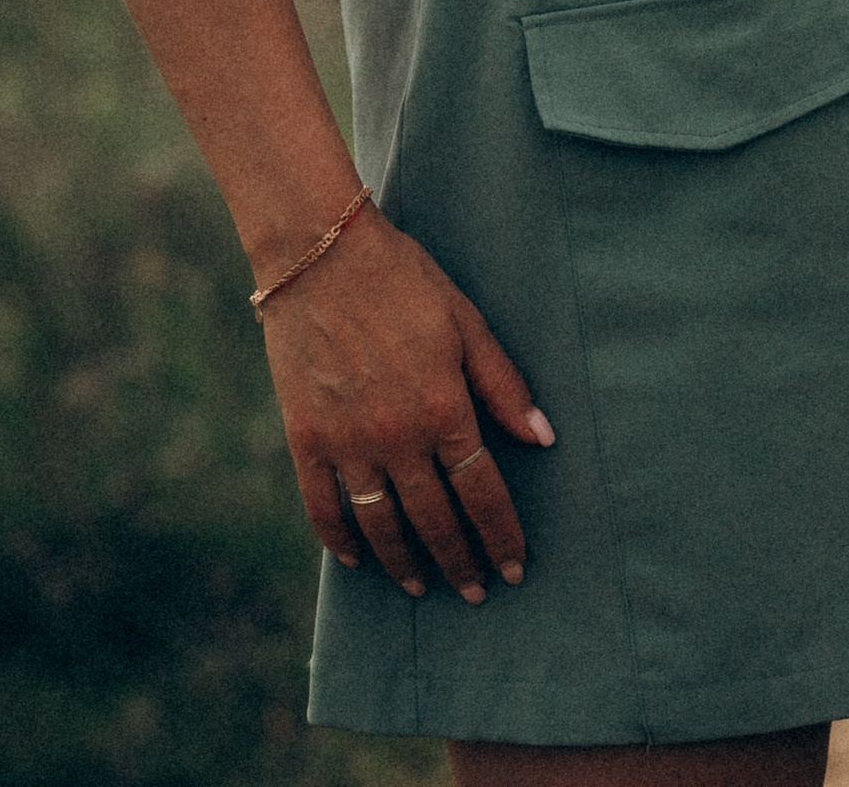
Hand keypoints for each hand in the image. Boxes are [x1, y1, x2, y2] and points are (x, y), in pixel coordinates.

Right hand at [262, 205, 552, 601]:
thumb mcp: (467, 322)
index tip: (514, 568)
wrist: (321, 256)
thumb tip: (544, 437)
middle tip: (475, 592)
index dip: (500, 534)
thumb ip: (503, 385)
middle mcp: (397, 437)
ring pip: (381, 525)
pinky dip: (341, 540)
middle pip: (435, 519)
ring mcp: (347, 444)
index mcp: (444, 407)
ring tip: (420, 586)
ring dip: (404, 562)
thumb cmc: (405, 281)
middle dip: (460, 561)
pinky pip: (324, 508)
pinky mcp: (305, 440)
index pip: (481, 492)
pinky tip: (357, 559)